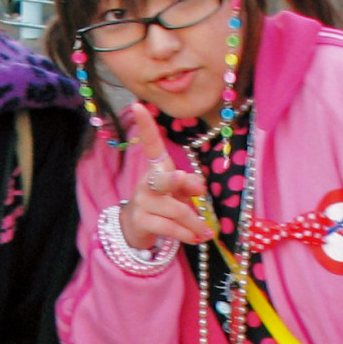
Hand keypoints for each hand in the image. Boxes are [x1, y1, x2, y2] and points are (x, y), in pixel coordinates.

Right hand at [117, 103, 211, 250]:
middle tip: (192, 186)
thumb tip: (200, 188)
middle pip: (165, 180)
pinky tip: (195, 238)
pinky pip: (169, 227)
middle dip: (178, 182)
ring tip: (205, 232)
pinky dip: (186, 234)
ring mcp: (141, 202)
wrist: (137, 229)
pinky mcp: (141, 221)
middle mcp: (146, 182)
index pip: (150, 144)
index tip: (138, 104)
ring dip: (195, 223)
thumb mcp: (179, 191)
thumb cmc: (164, 202)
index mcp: (156, 168)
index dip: (145, 125)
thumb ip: (190, 184)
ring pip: (176, 210)